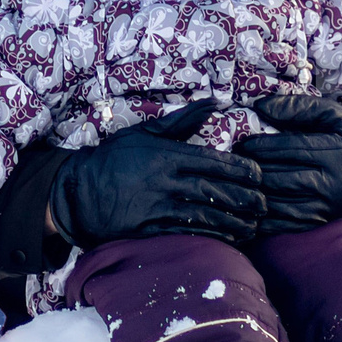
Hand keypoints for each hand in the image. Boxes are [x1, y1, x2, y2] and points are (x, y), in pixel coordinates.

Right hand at [49, 99, 265, 247]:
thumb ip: (183, 120)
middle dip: (244, 199)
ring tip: (252, 226)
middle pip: (213, 191)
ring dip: (233, 222)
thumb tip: (217, 101)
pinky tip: (228, 239)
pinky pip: (185, 234)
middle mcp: (164, 182)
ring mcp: (155, 208)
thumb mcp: (145, 132)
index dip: (240, 170)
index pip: (212, 162)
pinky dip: (209, 237)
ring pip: (204, 215)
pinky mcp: (147, 230)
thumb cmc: (114, 158)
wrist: (76, 192)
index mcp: (166, 155)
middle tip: (264, 204)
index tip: (259, 176)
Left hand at [238, 95, 341, 230]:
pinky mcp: (324, 224)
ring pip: (280, 205)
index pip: (289, 149)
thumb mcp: (337, 116)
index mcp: (336, 151)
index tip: (242, 144)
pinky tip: (250, 209)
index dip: (261, 146)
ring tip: (236, 185)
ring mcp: (328, 207)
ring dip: (253, 196)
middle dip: (252, 172)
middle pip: (280, 179)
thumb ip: (301, 107)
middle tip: (231, 165)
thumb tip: (261, 105)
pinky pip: (287, 226)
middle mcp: (333, 182)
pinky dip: (264, 220)